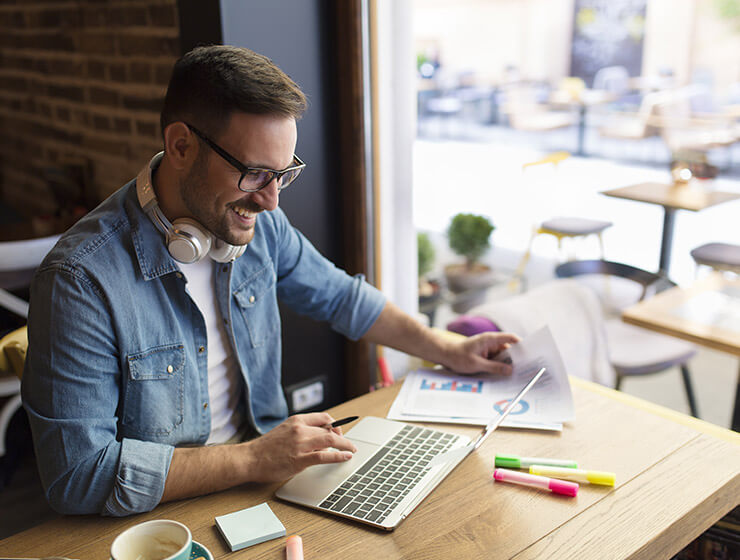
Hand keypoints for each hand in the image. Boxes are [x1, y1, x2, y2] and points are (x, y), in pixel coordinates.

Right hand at [242, 413, 356, 482]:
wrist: (250, 459)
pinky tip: (346, 456)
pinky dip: (339, 456)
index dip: (335, 424)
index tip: (339, 431)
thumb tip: (318, 436)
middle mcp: (300, 429)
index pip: (323, 417)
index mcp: (296, 420)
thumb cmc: (265, 448)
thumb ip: (300, 431)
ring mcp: (301, 444)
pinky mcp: (300, 459)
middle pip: (330, 429)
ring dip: (345, 445)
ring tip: (352, 449)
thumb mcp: (284, 431)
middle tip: (347, 443)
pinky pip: (325, 456)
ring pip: (331, 441)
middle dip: (342, 436)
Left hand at [439, 332, 519, 374]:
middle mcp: (490, 342)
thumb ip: (494, 367)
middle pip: (508, 349)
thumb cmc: (458, 356)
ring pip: (502, 356)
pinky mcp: (485, 354)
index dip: (521, 344)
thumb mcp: (476, 364)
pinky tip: (504, 374)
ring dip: (507, 364)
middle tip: (525, 369)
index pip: (510, 338)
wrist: (444, 355)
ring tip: (516, 374)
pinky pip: (496, 359)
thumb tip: (510, 370)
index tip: (530, 354)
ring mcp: (488, 348)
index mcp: (489, 339)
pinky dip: (500, 365)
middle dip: (515, 358)